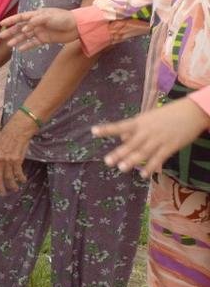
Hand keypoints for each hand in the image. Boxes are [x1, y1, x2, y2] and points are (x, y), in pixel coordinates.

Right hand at [0, 7, 78, 50]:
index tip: (2, 24)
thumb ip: (36, 21)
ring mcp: (40, 31)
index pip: (21, 17)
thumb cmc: (64, 18)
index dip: (11, 20)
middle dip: (11, 31)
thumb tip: (24, 29)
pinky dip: (26, 46)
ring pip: (25, 36)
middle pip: (21, 27)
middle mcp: (36, 23)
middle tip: (1, 36)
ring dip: (17, 40)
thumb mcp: (50, 17)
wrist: (77, 26)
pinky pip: (33, 43)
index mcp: (37, 15)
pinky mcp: (45, 39)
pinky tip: (20, 49)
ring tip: (9, 45)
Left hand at [0, 111, 35, 192]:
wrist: (18, 129)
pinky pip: (18, 173)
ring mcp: (7, 160)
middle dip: (0, 188)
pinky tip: (23, 180)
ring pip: (9, 177)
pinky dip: (21, 178)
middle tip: (2, 194)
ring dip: (12, 185)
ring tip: (14, 189)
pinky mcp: (16, 160)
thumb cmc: (8, 137)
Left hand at [93, 98, 209, 176]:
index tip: (93, 131)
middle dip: (119, 153)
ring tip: (121, 168)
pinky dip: (151, 166)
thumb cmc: (168, 114)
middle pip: (131, 144)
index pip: (120, 126)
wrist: (193, 111)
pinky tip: (144, 175)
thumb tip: (121, 139)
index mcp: (140, 122)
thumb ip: (134, 128)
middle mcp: (147, 131)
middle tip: (108, 161)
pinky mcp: (170, 146)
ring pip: (143, 152)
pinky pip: (159, 158)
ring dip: (132, 161)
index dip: (107, 129)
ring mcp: (159, 139)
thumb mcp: (148, 117)